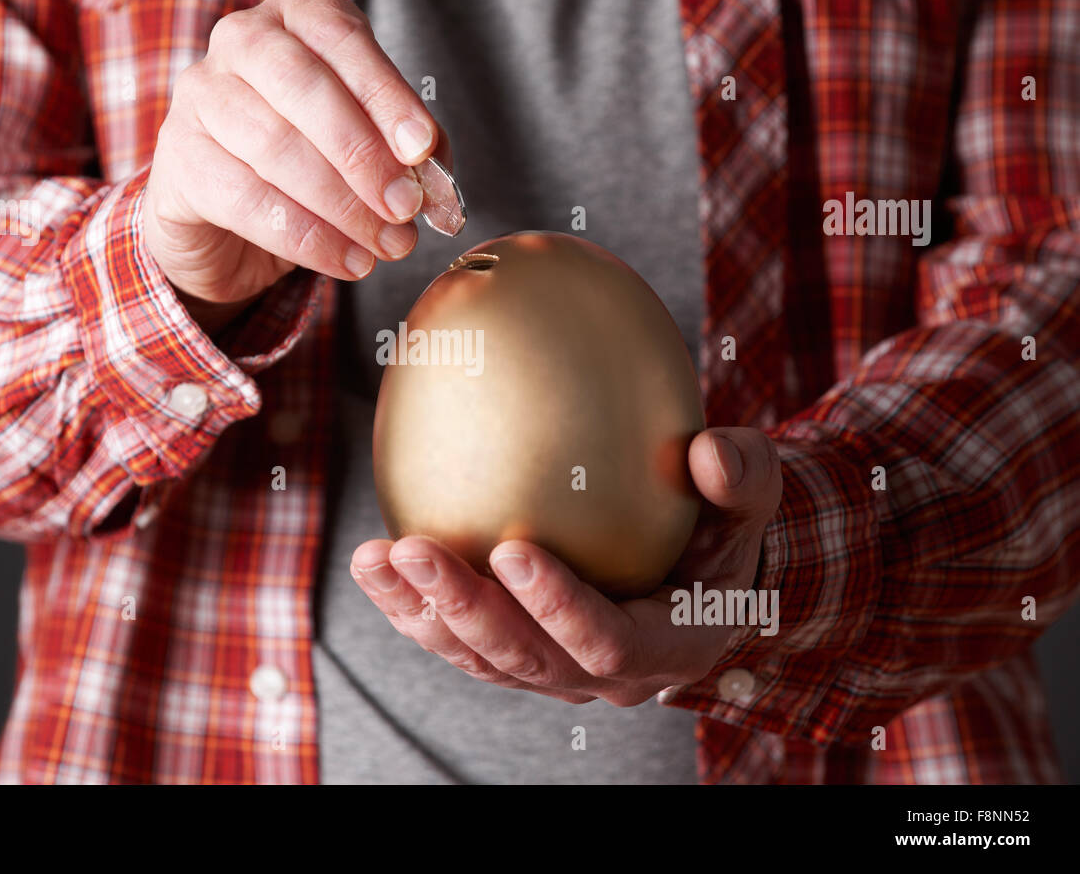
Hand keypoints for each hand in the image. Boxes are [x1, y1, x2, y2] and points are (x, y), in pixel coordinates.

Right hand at [142, 0, 445, 313]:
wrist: (223, 219)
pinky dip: (307, 239)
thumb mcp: (364, 143)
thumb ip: (406, 151)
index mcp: (296, 16)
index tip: (422, 147)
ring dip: (342, 206)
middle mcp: (241, 41)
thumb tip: (438, 184)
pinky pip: (248, 200)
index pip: (342, 40)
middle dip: (363, 154)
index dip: (386, 95)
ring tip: (386, 244)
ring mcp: (200, 96)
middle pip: (304, 87)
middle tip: (404, 206)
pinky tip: (347, 261)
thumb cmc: (304, 163)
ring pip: (276, 147)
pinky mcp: (179, 158)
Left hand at [350, 427, 782, 704]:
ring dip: (421, 613)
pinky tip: (374, 561)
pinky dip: (412, 608)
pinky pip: (458, 642)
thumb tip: (708, 451)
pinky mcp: (516, 654)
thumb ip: (741, 477)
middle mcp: (602, 675)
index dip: (558, 606)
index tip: (512, 548)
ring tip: (373, 558)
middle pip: (525, 659)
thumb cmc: (726, 529)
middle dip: (465, 610)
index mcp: (665, 645)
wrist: (702, 577)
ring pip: (479, 659)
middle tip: (414, 551)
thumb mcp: (752, 498)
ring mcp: (554, 669)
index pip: (608, 642)